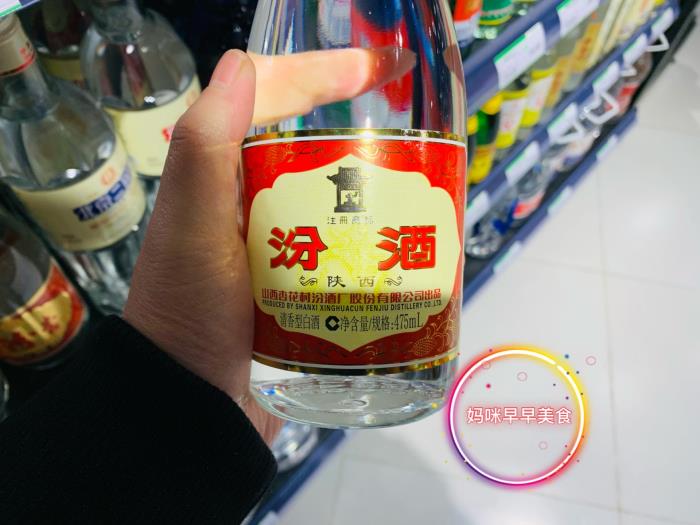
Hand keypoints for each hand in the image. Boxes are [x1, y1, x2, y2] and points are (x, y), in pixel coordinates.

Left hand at [123, 48, 414, 443]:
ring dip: (380, 192)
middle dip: (366, 135)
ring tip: (423, 195)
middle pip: (315, 148)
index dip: (326, 71)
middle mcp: (250, 201)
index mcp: (222, 175)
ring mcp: (279, 244)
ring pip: (337, 199)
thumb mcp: (191, 228)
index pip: (274, 98)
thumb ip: (206, 146)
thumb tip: (241, 63)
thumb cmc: (188, 311)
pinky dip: (375, 240)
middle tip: (416, 140)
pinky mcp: (300, 283)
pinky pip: (343, 246)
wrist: (192, 403)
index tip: (386, 67)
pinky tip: (407, 245)